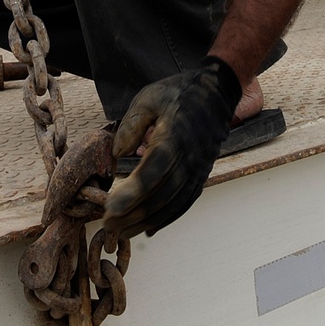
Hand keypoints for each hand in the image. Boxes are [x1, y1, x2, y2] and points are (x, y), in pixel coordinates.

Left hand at [103, 56, 240, 239]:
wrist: (216, 92)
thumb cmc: (179, 93)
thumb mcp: (150, 97)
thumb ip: (131, 124)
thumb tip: (117, 154)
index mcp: (174, 135)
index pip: (153, 170)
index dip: (132, 192)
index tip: (110, 208)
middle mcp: (189, 157)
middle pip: (161, 194)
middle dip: (133, 214)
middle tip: (107, 226)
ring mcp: (198, 168)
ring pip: (172, 204)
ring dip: (146, 222)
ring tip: (122, 233)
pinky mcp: (201, 175)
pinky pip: (184, 203)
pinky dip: (166, 219)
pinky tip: (148, 229)